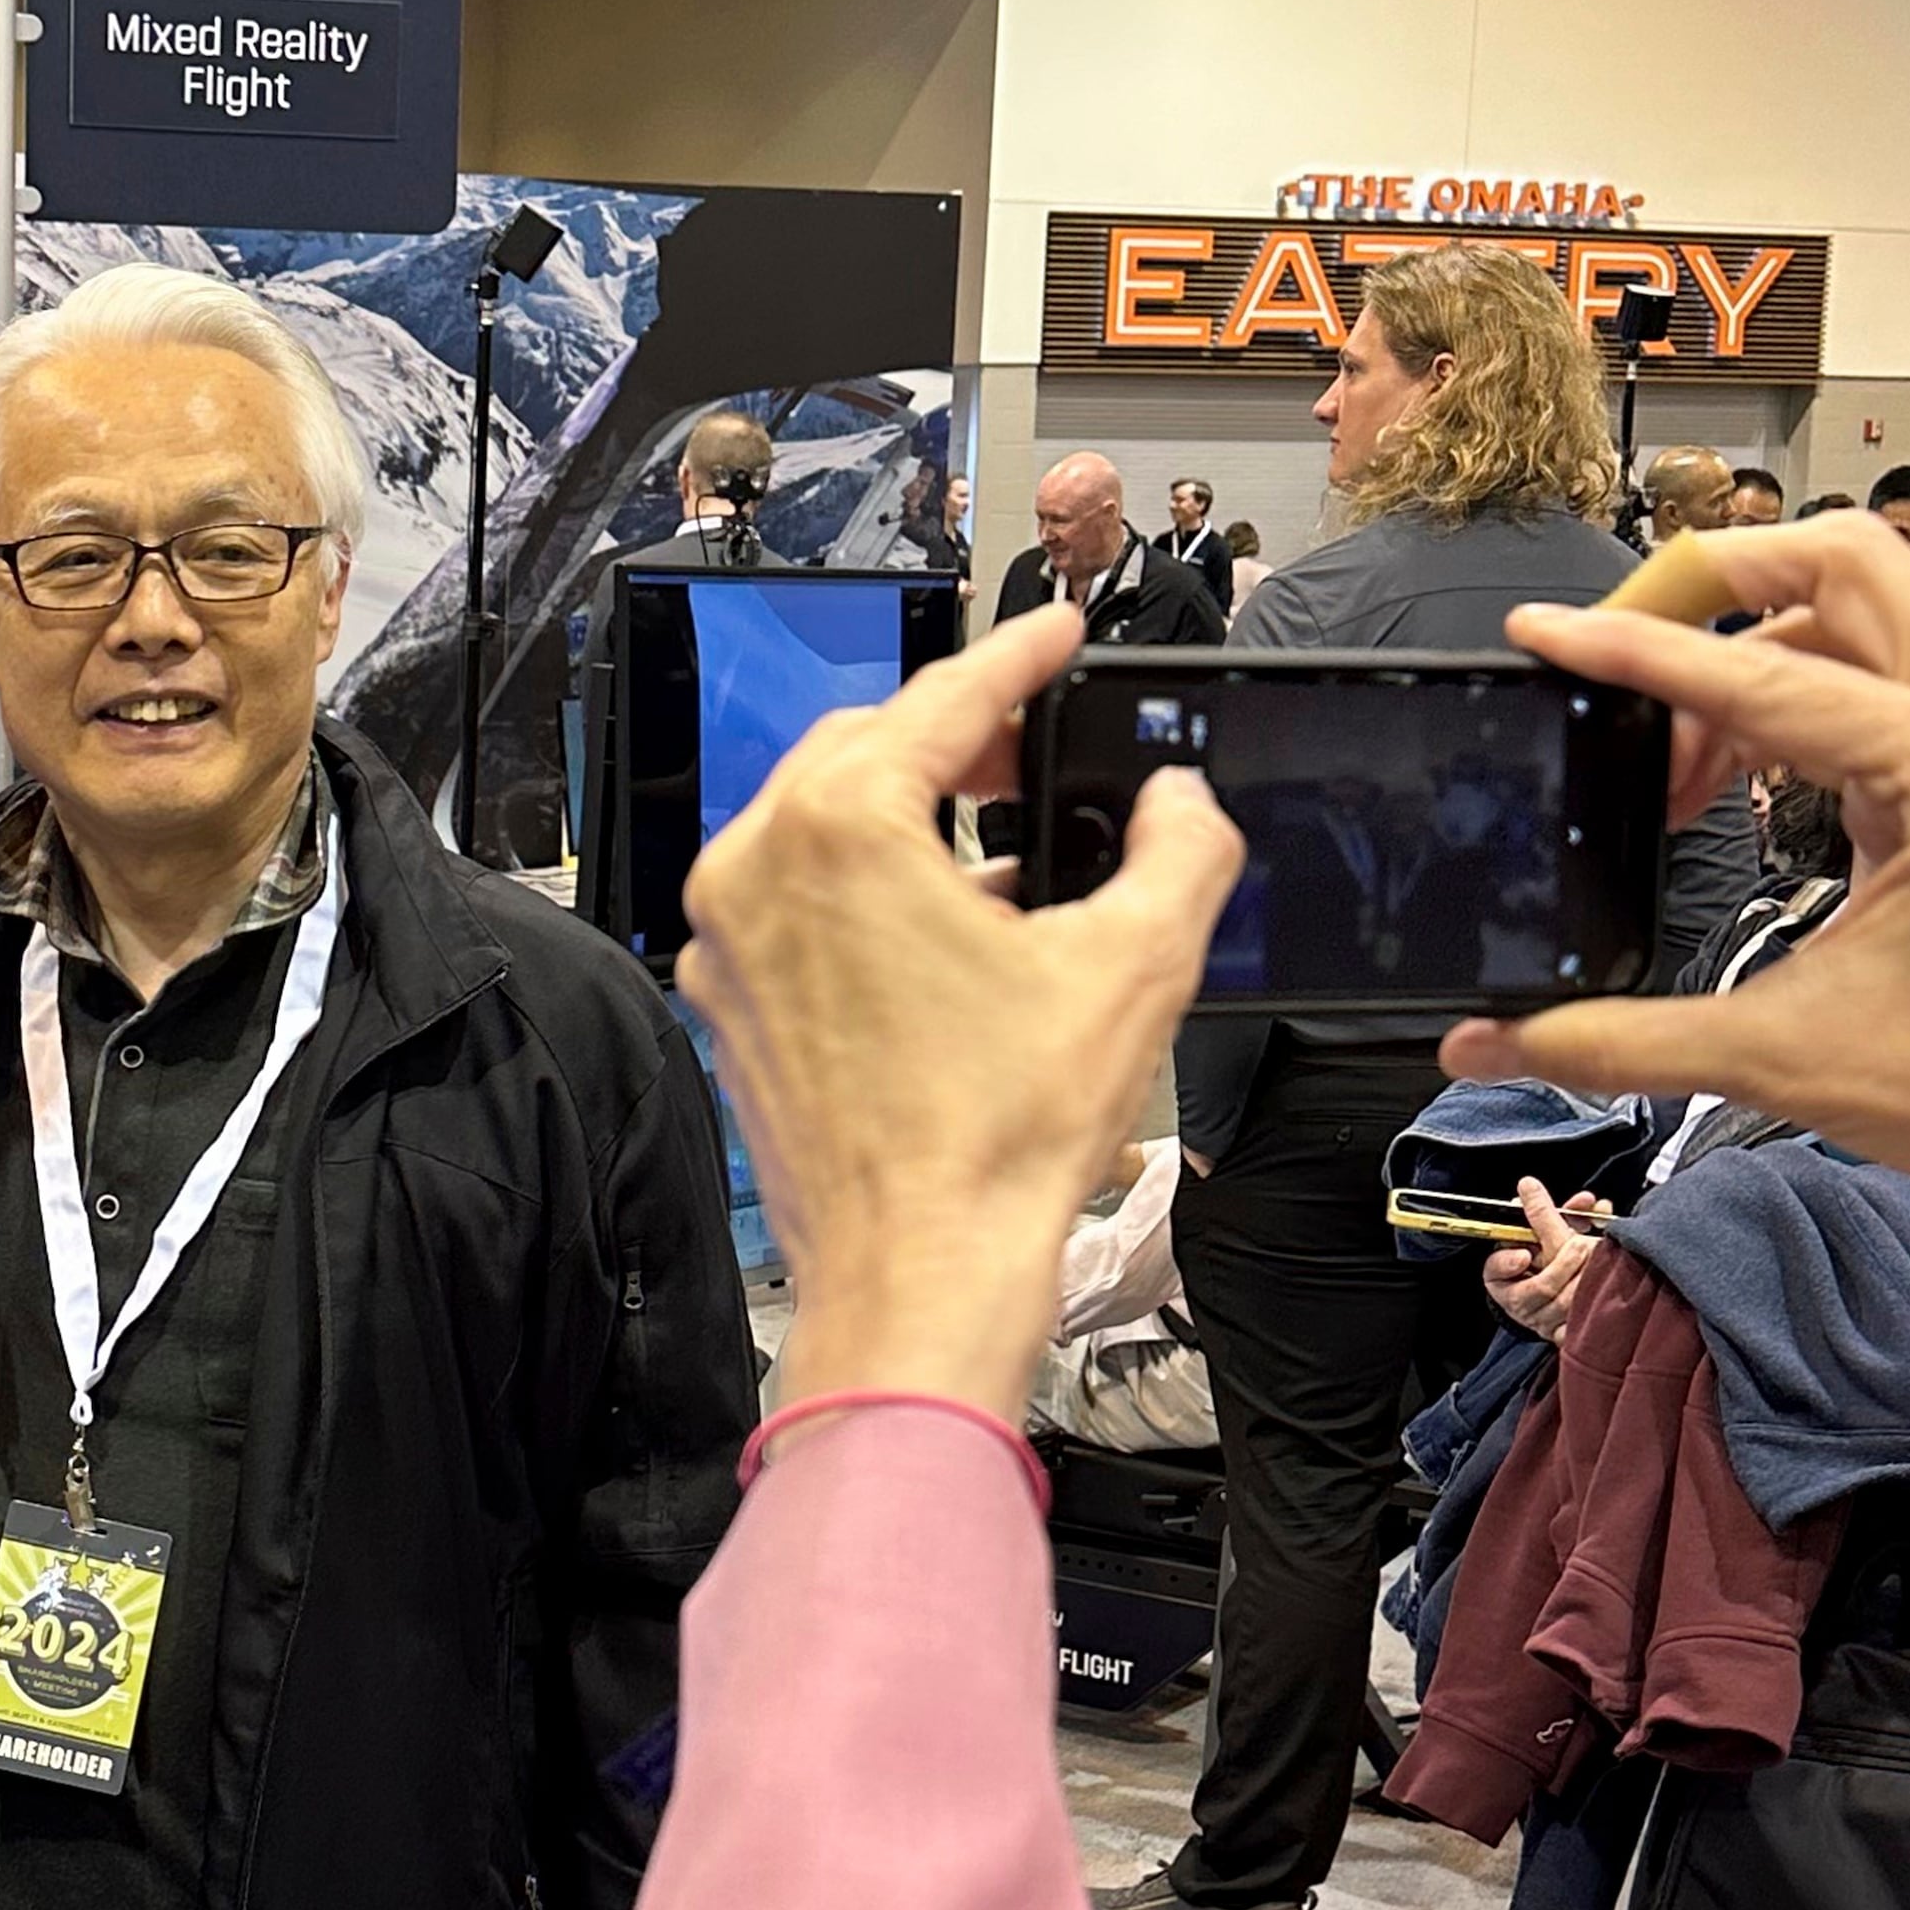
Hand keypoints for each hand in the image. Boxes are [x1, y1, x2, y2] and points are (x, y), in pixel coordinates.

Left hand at [677, 605, 1243, 1422]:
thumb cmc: (995, 1141)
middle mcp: (756, 870)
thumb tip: (1183, 808)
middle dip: (958, 738)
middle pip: (867, 751)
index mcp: (838, 830)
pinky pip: (796, 908)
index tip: (1057, 633)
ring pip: (823, 827)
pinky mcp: (727, 1005)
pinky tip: (950, 933)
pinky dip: (867, 894)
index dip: (1020, 658)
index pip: (945, 700)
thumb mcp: (1134, 967)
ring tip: (1007, 847)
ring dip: (914, 817)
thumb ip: (1180, 852)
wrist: (915, 1276)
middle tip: (1037, 748)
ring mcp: (726, 943)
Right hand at [1447, 513, 1909, 1426]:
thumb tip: (1481, 1041)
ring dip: (1754, 641)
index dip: (1631, 649)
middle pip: (1842, 559)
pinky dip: (1800, 683)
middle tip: (1620, 639)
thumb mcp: (1769, 1056)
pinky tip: (1735, 772)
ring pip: (1867, 599)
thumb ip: (1611, 1040)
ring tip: (1675, 755)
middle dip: (1715, 579)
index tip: (1543, 630)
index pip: (1758, 673)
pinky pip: (1887, 662)